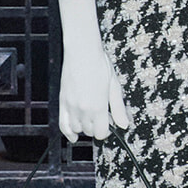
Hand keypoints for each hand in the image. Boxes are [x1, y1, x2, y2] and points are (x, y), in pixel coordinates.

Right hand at [57, 0, 129, 143]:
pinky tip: (73, 136)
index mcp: (97, 107)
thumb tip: (124, 125)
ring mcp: (71, 106)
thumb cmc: (100, 64)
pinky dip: (68, 132)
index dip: (107, 130)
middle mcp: (83, 110)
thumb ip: (119, 108)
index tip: (110, 122)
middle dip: (97, 126)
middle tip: (103, 116)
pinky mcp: (62, 101)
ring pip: (77, 129)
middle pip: (90, 131)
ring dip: (85, 127)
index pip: (101, 133)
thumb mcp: (114, 87)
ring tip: (90, 117)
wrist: (82, 52)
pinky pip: (62, 124)